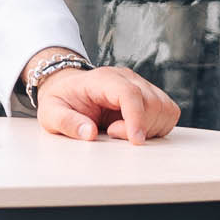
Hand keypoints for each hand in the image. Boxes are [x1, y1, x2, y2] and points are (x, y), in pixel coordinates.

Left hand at [35, 64, 178, 143]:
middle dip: (139, 127)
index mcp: (103, 79)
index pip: (129, 93)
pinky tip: (135, 130)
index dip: (136, 118)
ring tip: (121, 131)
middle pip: (152, 103)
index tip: (135, 140)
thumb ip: (67, 123)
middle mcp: (127, 79)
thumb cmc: (62, 100)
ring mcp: (141, 86)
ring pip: (165, 109)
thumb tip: (89, 134)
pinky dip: (158, 127)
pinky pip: (168, 113)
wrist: (68, 89)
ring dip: (150, 128)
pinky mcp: (150, 97)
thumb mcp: (52, 113)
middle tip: (112, 133)